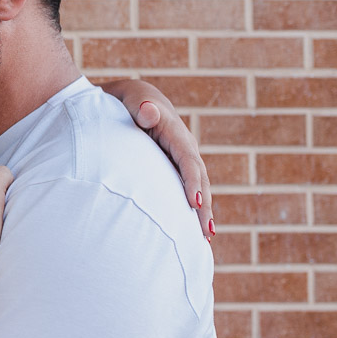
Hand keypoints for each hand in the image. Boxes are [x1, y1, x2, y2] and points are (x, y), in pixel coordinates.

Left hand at [102, 79, 213, 237]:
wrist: (137, 99)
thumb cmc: (130, 101)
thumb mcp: (133, 100)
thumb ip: (142, 107)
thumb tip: (148, 112)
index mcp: (176, 134)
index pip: (187, 160)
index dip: (191, 181)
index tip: (193, 203)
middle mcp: (185, 148)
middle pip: (199, 179)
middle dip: (204, 206)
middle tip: (205, 232)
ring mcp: (182, 159)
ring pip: (198, 187)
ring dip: (203, 212)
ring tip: (206, 238)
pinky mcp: (176, 168)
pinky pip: (189, 189)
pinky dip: (195, 208)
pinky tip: (195, 231)